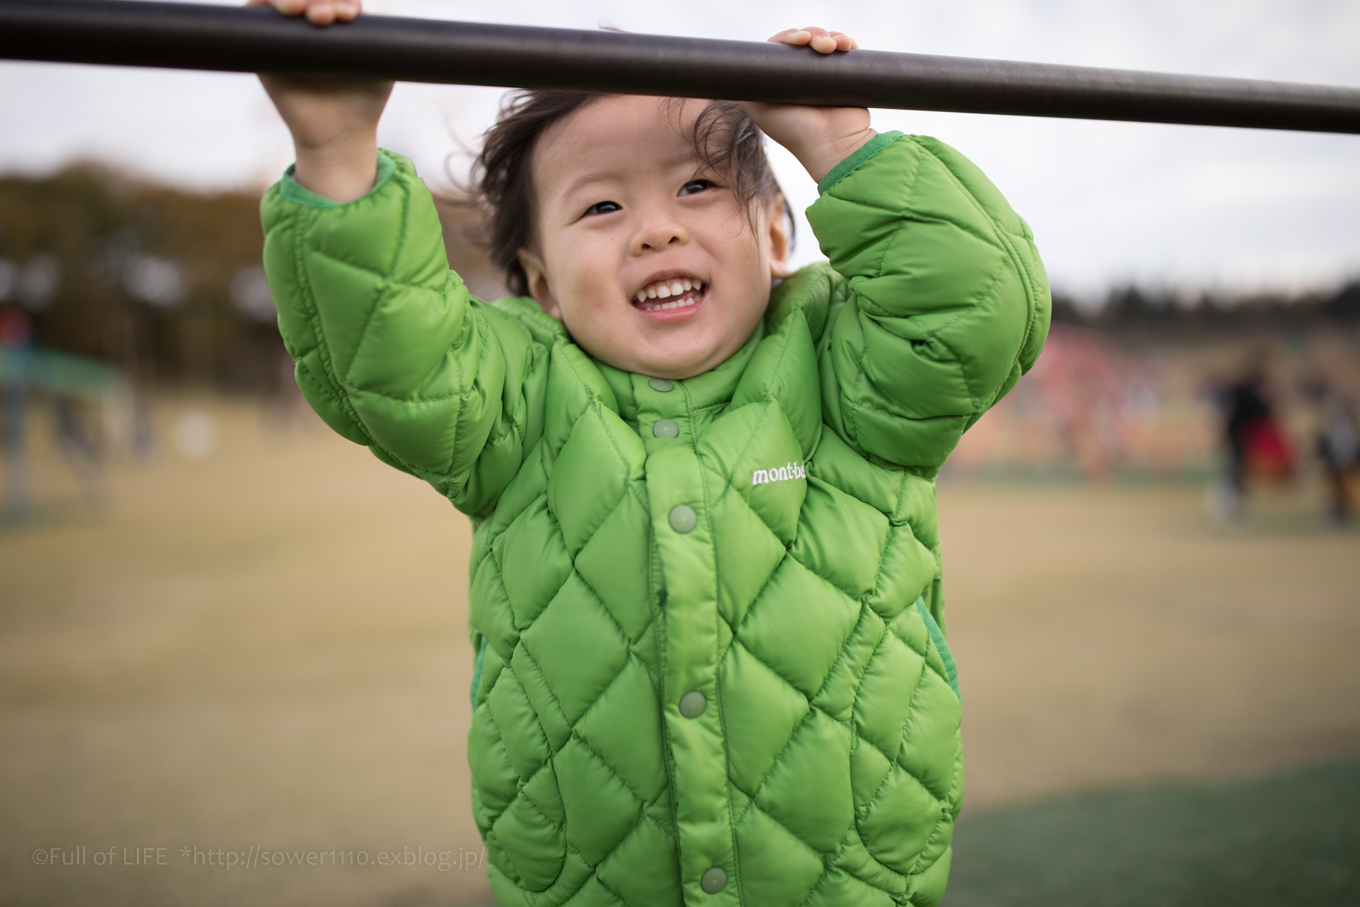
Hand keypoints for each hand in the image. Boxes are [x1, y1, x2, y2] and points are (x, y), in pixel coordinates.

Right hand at [247, 0, 393, 201]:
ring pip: (279, 0)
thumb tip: (362, 14)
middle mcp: (307, 23)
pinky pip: (253, 14)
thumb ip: (381, 39)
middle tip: (330, 16)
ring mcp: (284, 34)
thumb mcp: (382, 66)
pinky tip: (283, 11)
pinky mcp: (262, 49)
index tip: (352, 13)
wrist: (340, 136)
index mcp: (335, 21)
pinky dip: (264, 4)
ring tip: (317, 16)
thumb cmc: (365, 101)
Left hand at [739, 27, 874, 183]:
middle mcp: (799, 77)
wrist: (833, 145)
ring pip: (823, 41)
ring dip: (829, 37)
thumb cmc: (795, 132)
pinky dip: (845, 42)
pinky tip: (847, 45)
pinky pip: (843, 50)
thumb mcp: (760, 109)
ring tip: (835, 46)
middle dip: (812, 34)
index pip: (780, 48)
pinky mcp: (843, 77)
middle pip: (803, 40)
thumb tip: (739, 61)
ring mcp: (822, 76)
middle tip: (820, 44)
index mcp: (779, 81)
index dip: (788, 37)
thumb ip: (747, 86)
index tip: (798, 39)